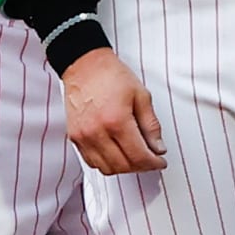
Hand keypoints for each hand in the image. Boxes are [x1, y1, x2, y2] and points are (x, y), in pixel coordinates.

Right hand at [61, 48, 167, 174]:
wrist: (85, 65)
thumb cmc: (111, 75)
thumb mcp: (141, 95)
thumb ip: (151, 124)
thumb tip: (158, 147)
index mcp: (116, 120)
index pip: (138, 155)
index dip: (153, 162)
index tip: (160, 161)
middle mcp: (97, 132)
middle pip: (123, 165)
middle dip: (140, 166)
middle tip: (151, 159)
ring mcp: (83, 137)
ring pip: (106, 168)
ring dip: (123, 167)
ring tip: (134, 157)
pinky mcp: (75, 137)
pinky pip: (91, 162)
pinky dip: (106, 163)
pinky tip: (116, 154)